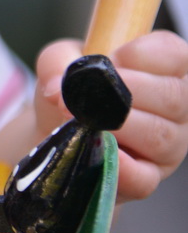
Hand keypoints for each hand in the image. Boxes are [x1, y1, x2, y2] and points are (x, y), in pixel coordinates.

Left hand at [34, 32, 187, 200]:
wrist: (58, 127)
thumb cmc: (74, 87)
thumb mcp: (61, 60)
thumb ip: (57, 61)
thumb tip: (56, 89)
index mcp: (166, 69)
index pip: (173, 54)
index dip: (140, 54)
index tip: (110, 61)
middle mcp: (178, 108)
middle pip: (172, 97)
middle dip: (125, 91)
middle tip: (90, 94)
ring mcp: (169, 146)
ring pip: (159, 136)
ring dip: (117, 125)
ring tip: (86, 119)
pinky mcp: (149, 177)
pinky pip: (144, 179)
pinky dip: (120, 167)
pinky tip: (98, 150)